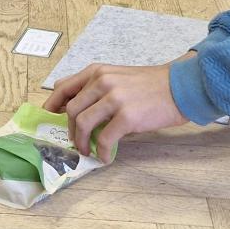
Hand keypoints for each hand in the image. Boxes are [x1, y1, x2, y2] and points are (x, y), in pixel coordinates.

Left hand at [45, 62, 184, 162]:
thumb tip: (77, 111)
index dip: (52, 105)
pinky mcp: (127, 116)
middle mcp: (102, 81)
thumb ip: (97, 88)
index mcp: (98, 71)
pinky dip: (102, 152)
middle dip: (70, 131)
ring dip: (82, 142)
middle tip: (76, 143)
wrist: (180, 87)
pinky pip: (104, 139)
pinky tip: (106, 157)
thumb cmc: (151, 85)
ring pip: (82, 124)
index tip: (50, 119)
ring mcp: (114, 98)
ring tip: (88, 151)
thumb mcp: (118, 76)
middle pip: (71, 110)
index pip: (64, 87)